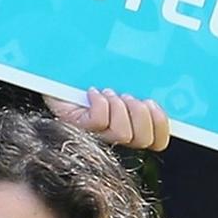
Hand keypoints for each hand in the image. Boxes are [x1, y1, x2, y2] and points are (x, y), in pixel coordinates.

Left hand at [48, 86, 171, 151]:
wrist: (55, 75)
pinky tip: (92, 92)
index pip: (157, 142)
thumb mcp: (120, 80)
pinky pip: (98, 122)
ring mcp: (94, 136)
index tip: (153, 103)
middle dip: (140, 114)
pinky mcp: (77, 129)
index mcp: (130, 126)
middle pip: (142, 139)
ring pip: (122, 134)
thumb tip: (161, 85)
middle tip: (129, 96)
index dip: (161, 126)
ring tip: (109, 93)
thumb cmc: (89, 78)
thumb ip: (140, 87)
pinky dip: (99, 103)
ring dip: (119, 108)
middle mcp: (114, 137)